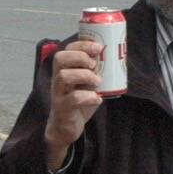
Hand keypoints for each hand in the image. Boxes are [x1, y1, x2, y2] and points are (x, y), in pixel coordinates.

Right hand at [43, 40, 104, 169]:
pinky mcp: (62, 108)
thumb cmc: (78, 103)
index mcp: (64, 70)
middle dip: (80, 57)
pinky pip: (73, 99)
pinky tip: (96, 99)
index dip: (82, 45)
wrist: (66, 128)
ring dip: (84, 76)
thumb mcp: (87, 84)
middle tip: (95, 64)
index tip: (99, 47)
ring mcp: (58, 93)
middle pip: (60, 58)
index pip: (67, 50)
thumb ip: (95, 73)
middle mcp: (57, 79)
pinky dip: (88, 97)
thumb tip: (115, 60)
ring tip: (97, 82)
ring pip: (64, 76)